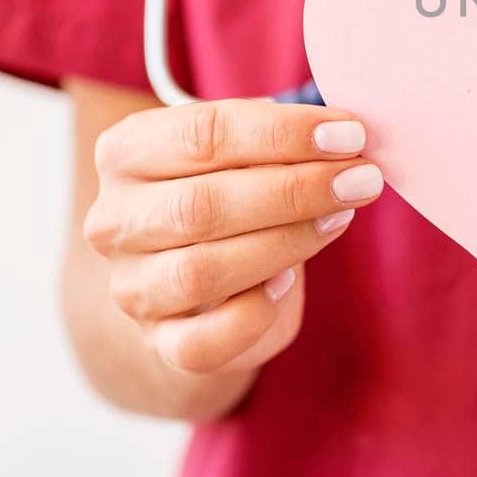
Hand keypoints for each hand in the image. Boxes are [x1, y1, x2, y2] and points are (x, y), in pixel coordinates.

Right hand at [83, 98, 382, 378]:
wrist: (197, 277)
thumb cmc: (230, 189)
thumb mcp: (243, 149)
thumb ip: (278, 137)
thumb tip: (342, 134)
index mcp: (125, 152)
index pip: (201, 134)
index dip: (282, 134)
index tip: (349, 134)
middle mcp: (115, 220)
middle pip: (202, 205)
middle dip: (296, 190)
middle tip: (361, 178)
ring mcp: (131, 287)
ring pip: (201, 272)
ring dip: (287, 242)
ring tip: (340, 217)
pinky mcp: (161, 342)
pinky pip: (202, 343)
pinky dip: (253, 314)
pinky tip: (288, 282)